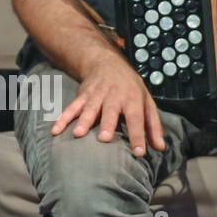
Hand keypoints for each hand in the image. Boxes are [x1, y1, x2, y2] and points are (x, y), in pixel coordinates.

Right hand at [50, 48, 167, 157]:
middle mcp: (113, 96)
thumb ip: (153, 126)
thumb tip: (160, 148)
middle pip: (110, 111)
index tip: (139, 153)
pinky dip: (63, 118)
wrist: (107, 63)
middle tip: (103, 139)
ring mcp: (96, 95)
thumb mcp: (147, 102)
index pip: (136, 119)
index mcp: (132, 99)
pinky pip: (71, 108)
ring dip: (83, 121)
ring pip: (89, 109)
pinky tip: (55, 130)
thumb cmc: (131, 88)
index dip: (138, 135)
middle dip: (106, 124)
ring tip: (78, 134)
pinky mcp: (82, 96)